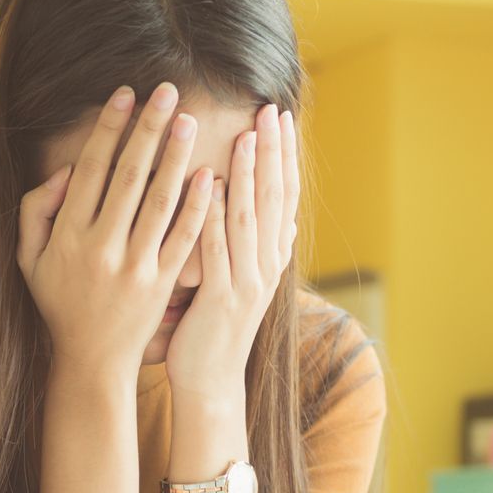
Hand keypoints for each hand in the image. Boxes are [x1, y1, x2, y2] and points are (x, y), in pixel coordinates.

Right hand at [18, 84, 214, 381]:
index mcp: (67, 235)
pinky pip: (183, 239)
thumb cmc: (59, 301)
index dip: (109, 129)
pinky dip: (196, 207)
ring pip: (159, 202)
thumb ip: (35, 211)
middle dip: (148, 129)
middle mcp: (100, 247)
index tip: (125, 95)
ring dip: (175, 157)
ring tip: (187, 120)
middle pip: (129, 176)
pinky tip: (208, 176)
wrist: (91, 359)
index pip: (91, 169)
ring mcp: (134, 266)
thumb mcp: (27, 258)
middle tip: (166, 91)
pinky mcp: (161, 284)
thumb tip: (64, 171)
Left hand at [165, 105, 298, 405]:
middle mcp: (266, 266)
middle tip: (270, 111)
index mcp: (271, 258)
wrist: (210, 382)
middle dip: (272, 152)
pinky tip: (208, 186)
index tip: (281, 116)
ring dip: (248, 175)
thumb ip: (259, 249)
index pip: (284, 195)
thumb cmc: (216, 328)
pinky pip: (218, 250)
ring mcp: (246, 283)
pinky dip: (214, 216)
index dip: (284, 155)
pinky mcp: (220, 299)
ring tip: (245, 136)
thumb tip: (282, 220)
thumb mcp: (244, 282)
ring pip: (250, 219)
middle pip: (274, 199)